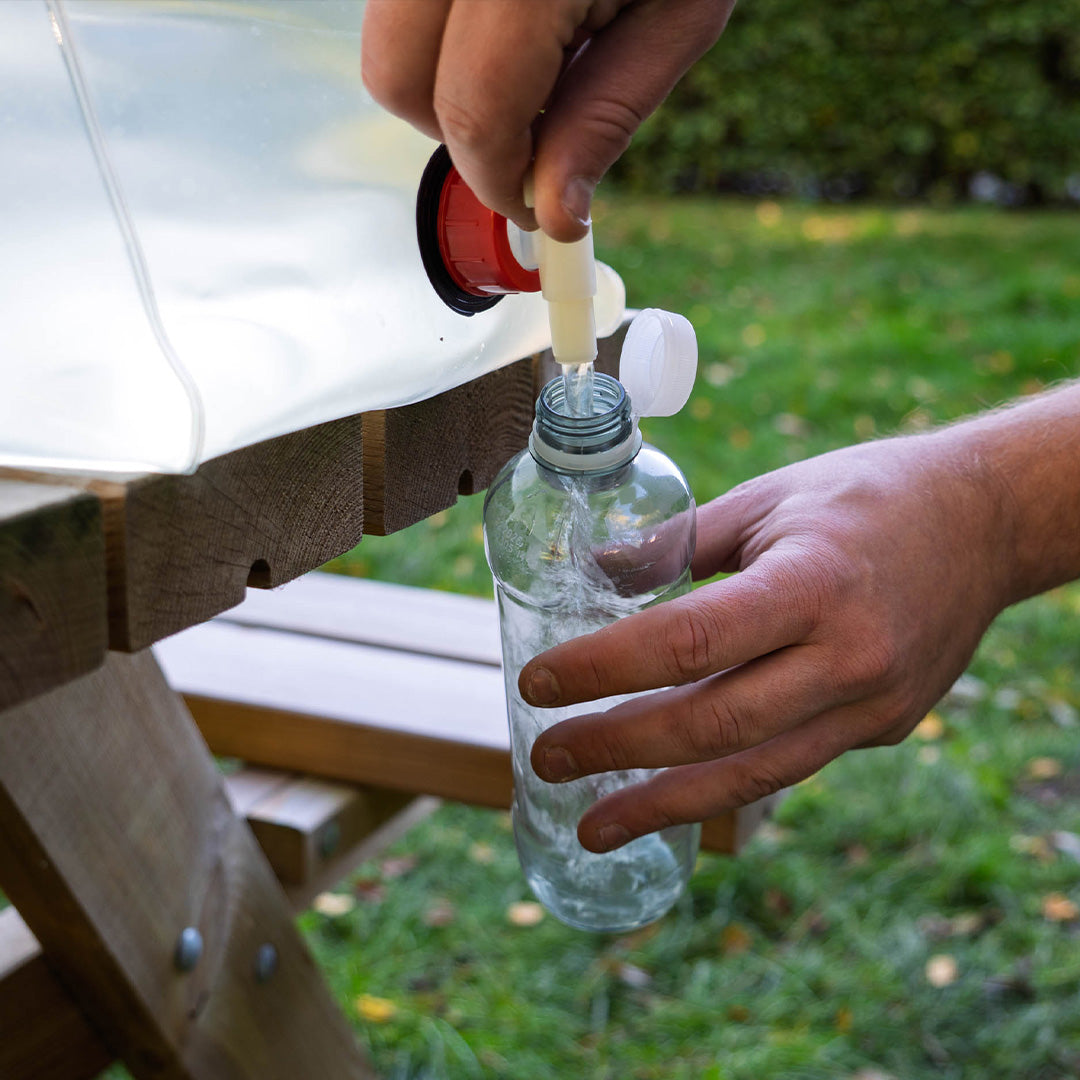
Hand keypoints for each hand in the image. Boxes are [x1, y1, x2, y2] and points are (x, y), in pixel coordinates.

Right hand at [362, 0, 733, 240]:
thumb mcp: (680, 11)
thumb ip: (606, 113)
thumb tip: (553, 211)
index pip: (474, 110)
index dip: (500, 179)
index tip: (532, 205)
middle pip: (396, 78)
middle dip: (458, 133)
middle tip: (527, 137)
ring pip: (385, 38)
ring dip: (445, 81)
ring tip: (531, 61)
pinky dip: (444, 33)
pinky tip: (512, 21)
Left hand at [520, 427, 1021, 852]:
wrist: (986, 523)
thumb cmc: (866, 494)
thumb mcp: (769, 496)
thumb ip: (679, 540)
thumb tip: (593, 571)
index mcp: (812, 583)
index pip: (688, 641)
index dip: (603, 668)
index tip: (538, 682)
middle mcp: (847, 657)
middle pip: (712, 724)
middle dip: (617, 750)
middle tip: (544, 757)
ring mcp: (874, 704)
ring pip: (753, 774)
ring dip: (662, 807)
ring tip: (591, 829)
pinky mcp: (884, 727)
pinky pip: (789, 766)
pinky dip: (721, 787)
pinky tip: (667, 798)